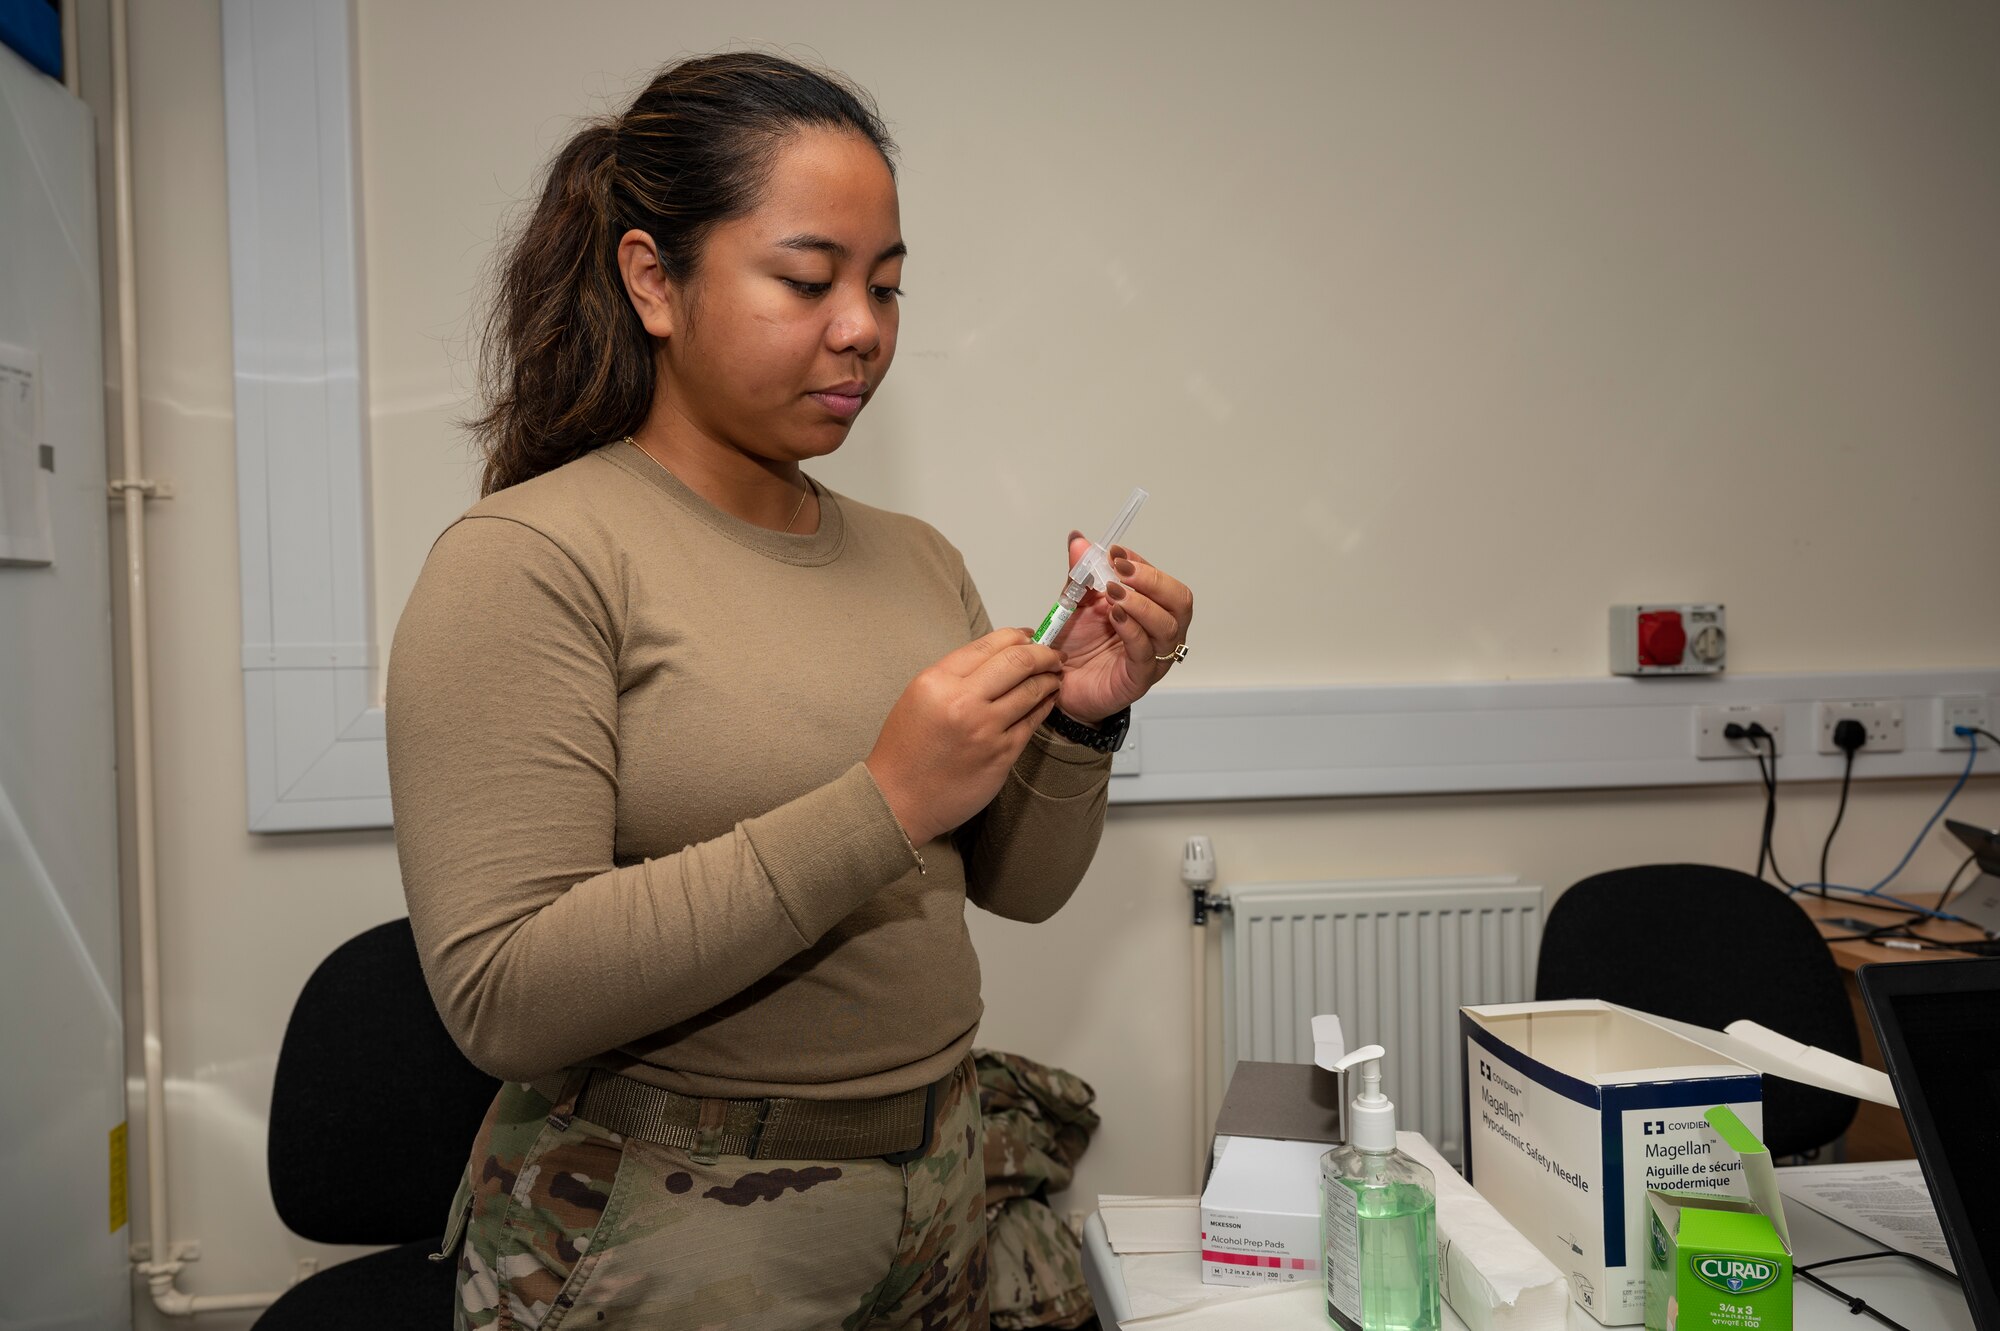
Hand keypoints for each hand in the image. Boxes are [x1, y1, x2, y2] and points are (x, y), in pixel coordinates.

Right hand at [866, 629, 1065, 844]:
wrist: (898, 799)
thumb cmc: (906, 749)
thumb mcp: (919, 696)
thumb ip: (955, 674)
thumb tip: (997, 656)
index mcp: (938, 681)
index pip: (989, 644)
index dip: (1018, 636)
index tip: (1030, 636)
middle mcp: (963, 701)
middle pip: (1018, 661)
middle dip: (1044, 653)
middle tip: (1053, 654)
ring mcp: (985, 730)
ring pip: (1032, 690)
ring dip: (1049, 679)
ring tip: (1054, 676)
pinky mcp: (1001, 755)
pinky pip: (1032, 722)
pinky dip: (1044, 706)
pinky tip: (1048, 700)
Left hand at [1053, 534, 1194, 724]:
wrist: (1059, 686)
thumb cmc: (1076, 648)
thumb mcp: (1075, 603)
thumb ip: (1080, 575)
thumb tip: (1077, 539)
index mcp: (1150, 610)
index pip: (1161, 581)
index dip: (1141, 563)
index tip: (1115, 552)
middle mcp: (1159, 632)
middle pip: (1179, 601)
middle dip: (1152, 580)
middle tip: (1121, 569)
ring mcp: (1153, 657)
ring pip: (1168, 626)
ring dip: (1141, 603)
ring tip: (1114, 593)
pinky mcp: (1139, 678)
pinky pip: (1146, 652)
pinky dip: (1132, 630)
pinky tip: (1115, 617)